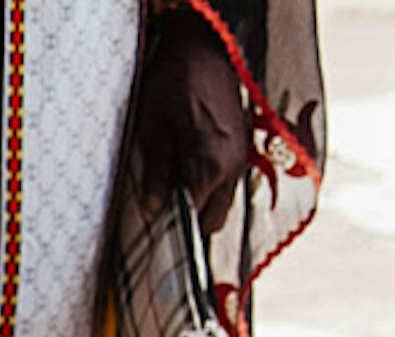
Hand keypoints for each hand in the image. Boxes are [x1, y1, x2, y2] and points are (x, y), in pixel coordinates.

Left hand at [126, 9, 253, 227]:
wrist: (202, 48)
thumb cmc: (173, 85)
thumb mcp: (153, 130)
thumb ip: (156, 174)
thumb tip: (153, 210)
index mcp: (211, 167)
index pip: (196, 220)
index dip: (174, 230)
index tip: (155, 232)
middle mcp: (233, 167)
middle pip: (214, 218)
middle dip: (190, 223)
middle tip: (162, 218)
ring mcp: (241, 156)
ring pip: (223, 201)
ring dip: (201, 204)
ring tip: (172, 196)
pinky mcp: (241, 145)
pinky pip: (227, 182)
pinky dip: (210, 187)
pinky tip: (187, 176)